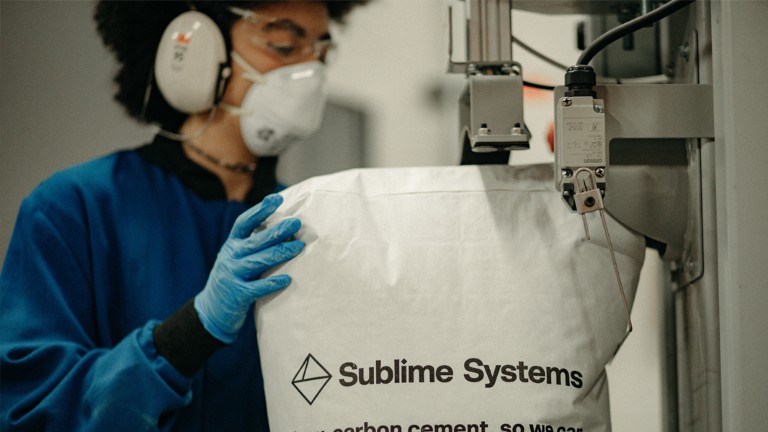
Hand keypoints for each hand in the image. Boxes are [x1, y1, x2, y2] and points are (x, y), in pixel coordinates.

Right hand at [194, 194, 302, 342]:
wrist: (211, 310)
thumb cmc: (233, 278)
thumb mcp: (236, 257)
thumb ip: (253, 244)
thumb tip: (283, 228)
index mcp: (231, 244)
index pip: (244, 222)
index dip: (260, 210)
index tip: (276, 198)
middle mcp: (230, 257)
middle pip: (255, 241)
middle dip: (277, 231)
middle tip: (296, 223)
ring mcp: (232, 275)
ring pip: (258, 261)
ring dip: (280, 253)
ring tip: (298, 247)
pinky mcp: (237, 295)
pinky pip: (257, 288)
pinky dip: (272, 283)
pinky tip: (287, 279)